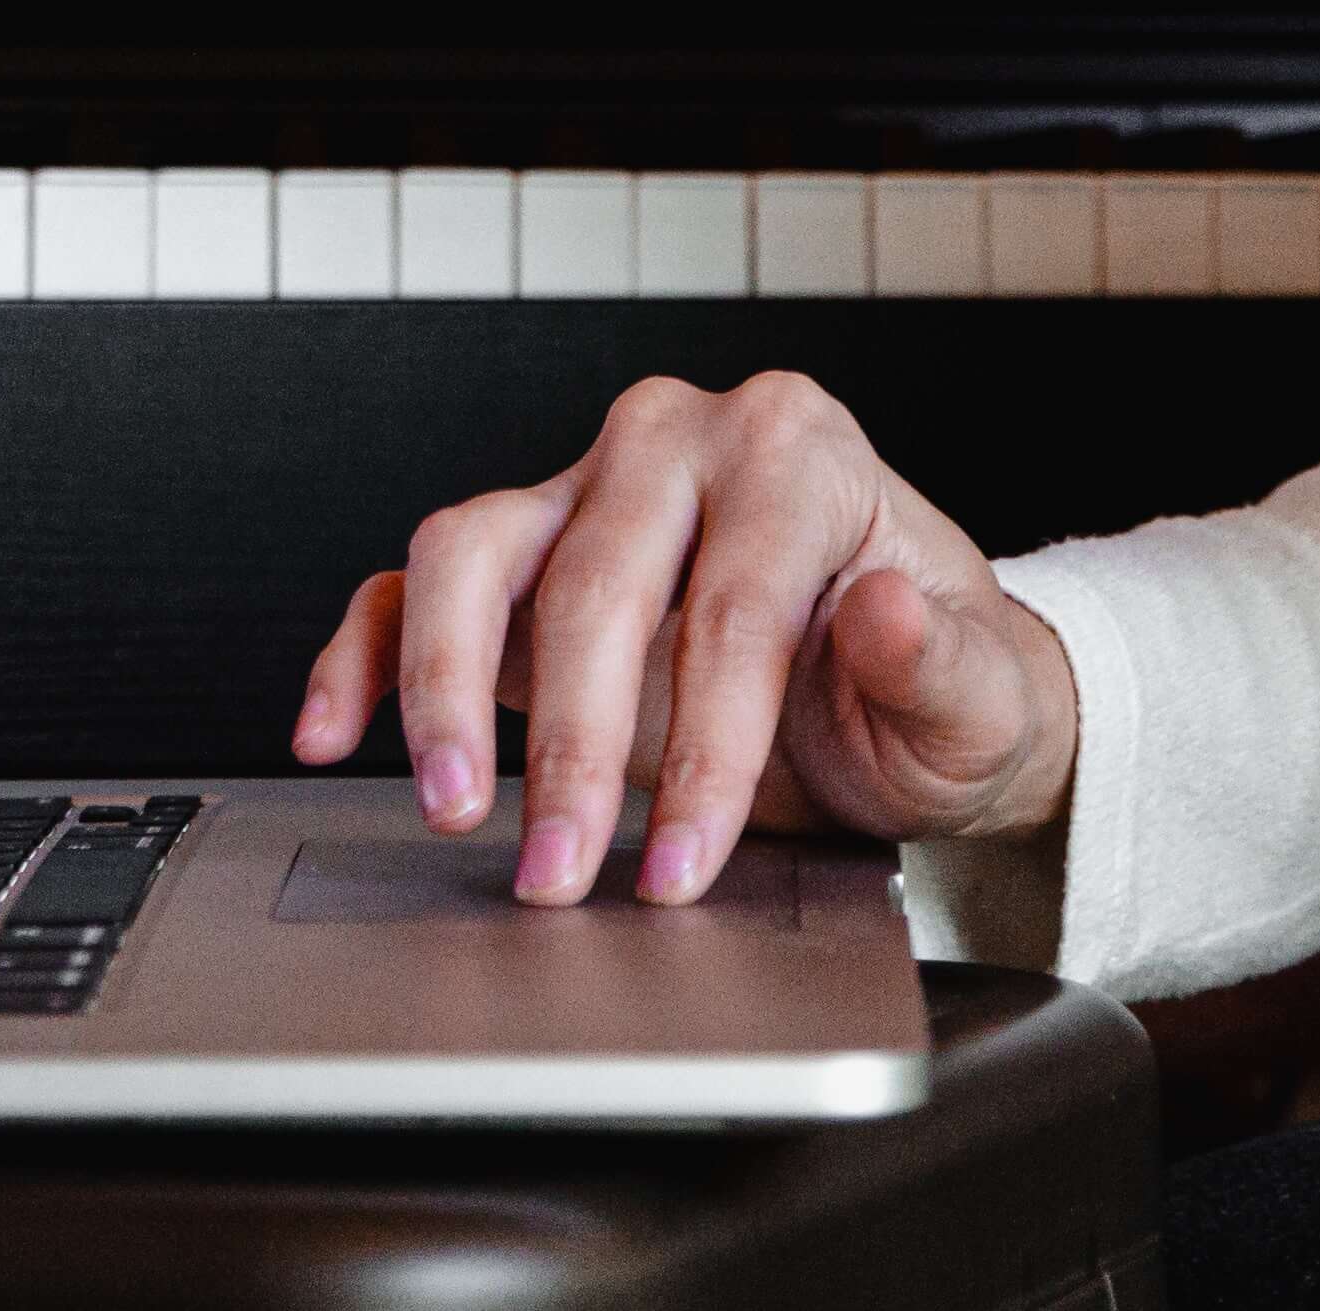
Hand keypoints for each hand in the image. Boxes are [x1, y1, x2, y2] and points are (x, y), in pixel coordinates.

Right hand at [290, 370, 1077, 905]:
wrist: (906, 697)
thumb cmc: (937, 686)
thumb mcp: (983, 696)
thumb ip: (944, 659)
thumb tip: (884, 614)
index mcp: (799, 452)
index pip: (732, 603)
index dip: (705, 743)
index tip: (686, 856)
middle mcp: (679, 445)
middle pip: (597, 582)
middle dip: (573, 747)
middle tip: (563, 874)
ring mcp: (585, 492)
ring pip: (474, 550)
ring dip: (445, 685)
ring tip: (451, 801)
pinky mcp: (521, 555)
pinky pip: (413, 585)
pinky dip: (366, 651)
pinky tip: (336, 727)